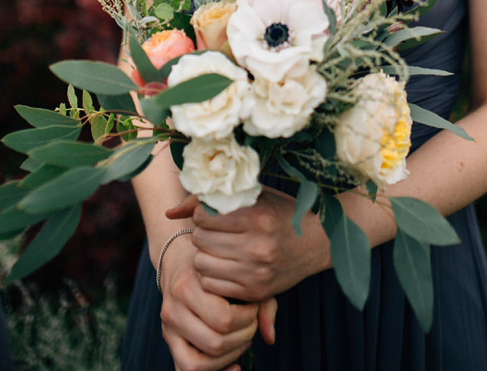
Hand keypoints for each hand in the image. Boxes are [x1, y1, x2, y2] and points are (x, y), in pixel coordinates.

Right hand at [157, 235, 269, 370]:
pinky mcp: (169, 341)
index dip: (248, 318)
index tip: (254, 306)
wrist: (177, 258)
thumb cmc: (211, 265)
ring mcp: (169, 327)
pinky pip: (187, 370)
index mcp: (187, 285)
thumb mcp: (234, 270)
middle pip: (215, 342)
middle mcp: (174, 309)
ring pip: (200, 363)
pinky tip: (234, 365)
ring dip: (230, 356)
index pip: (225, 318)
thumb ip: (260, 299)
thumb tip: (270, 338)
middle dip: (243, 337)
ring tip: (242, 339)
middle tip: (251, 323)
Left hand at [167, 188, 328, 303]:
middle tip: (215, 231)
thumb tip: (169, 212)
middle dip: (202, 233)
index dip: (203, 213)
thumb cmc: (279, 212)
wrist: (317, 242)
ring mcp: (256, 271)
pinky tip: (225, 264)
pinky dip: (212, 275)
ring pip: (202, 264)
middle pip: (201, 240)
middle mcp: (257, 245)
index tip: (213, 213)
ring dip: (205, 255)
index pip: (204, 215)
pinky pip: (213, 285)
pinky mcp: (256, 291)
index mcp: (257, 216)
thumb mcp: (252, 196)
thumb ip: (208, 200)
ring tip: (218, 247)